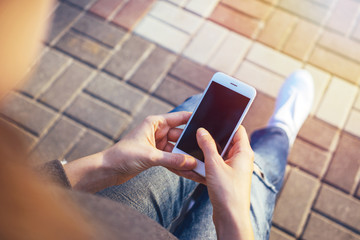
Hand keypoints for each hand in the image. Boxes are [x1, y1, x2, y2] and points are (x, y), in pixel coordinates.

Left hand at [64, 112, 196, 192]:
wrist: (108, 170)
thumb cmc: (123, 156)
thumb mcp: (150, 156)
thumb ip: (173, 159)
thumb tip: (191, 162)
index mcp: (155, 123)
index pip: (179, 118)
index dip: (193, 119)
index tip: (207, 122)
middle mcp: (157, 132)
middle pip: (180, 136)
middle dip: (190, 144)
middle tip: (206, 150)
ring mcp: (157, 145)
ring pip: (177, 150)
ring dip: (185, 157)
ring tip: (199, 164)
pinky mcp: (155, 156)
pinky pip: (171, 159)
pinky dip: (178, 165)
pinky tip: (189, 171)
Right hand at [172, 126, 254, 239]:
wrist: (230, 217)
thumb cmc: (227, 192)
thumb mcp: (214, 164)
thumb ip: (207, 145)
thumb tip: (202, 131)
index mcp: (244, 152)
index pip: (238, 130)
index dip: (226, 124)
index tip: (213, 119)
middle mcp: (241, 159)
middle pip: (227, 141)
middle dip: (213, 139)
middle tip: (199, 134)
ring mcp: (235, 169)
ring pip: (220, 154)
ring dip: (209, 152)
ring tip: (197, 150)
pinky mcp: (228, 177)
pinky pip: (217, 165)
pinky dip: (209, 164)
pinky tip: (198, 165)